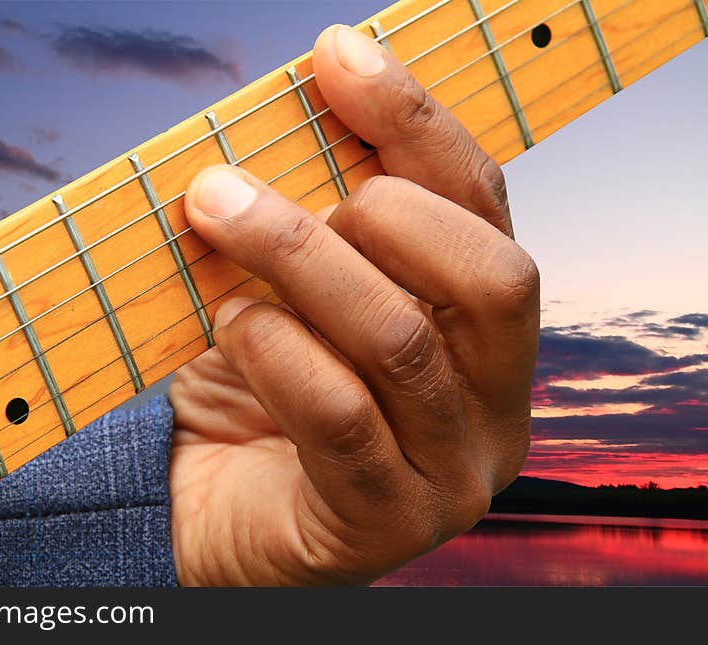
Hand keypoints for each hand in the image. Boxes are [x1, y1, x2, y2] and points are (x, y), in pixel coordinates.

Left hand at [169, 25, 538, 584]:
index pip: (486, 214)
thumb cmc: (259, 388)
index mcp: (488, 337)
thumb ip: (323, 218)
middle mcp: (496, 406)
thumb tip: (305, 95)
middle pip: (482, 276)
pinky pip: (341, 418)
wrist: (211, 513)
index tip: (337, 55)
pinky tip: (231, 324)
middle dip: (369, 205)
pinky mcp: (389, 524)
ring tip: (215, 224)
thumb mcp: (298, 289)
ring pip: (402, 340)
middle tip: (240, 186)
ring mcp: (453, 473)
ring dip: (297, 258)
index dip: (419, 125)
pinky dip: (277, 352)